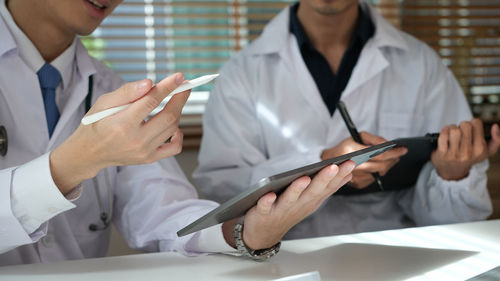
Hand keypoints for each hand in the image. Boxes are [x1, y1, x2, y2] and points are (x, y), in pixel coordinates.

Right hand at [50, 73, 189, 193]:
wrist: (89, 152)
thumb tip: (149, 83)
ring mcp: (144, 151)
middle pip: (168, 116)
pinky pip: (174, 148)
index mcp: (122, 123)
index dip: (168, 87)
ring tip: (173, 101)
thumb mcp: (104, 102)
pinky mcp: (149, 158)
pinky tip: (173, 126)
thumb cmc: (96, 123)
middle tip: (184, 86)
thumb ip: (127, 92)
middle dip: (179, 98)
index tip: (179, 77)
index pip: (151, 101)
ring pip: (172, 128)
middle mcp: (136, 140)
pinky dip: (178, 134)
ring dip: (176, 111)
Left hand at [222, 160, 354, 249]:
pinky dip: (266, 202)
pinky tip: (268, 195)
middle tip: (334, 166)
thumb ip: (326, 188)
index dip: (339, 176)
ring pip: (290, 198)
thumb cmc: (288, 210)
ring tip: (305, 177)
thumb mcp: (310, 200)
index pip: (327, 187)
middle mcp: (298, 205)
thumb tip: (348, 174)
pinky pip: (265, 207)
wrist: (264, 233)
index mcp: (310, 200)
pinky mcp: (263, 213)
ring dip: (297, 189)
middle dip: (324, 179)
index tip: (351, 162)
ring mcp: (281, 209)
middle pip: (312, 191)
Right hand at [321, 132, 406, 188]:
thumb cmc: (345, 147)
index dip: (393, 152)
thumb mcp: (358, 137)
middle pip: (381, 165)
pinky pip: (374, 178)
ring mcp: (354, 177)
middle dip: (393, 159)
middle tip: (398, 154)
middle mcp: (352, 166)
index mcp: (352, 151)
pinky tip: (378, 166)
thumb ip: (375, 139)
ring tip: (389, 158)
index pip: (379, 154)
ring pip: (379, 172)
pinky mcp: (356, 184)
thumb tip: (389, 145)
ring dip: (387, 166)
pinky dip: (379, 172)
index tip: (403, 149)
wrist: (329, 161)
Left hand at [432, 119, 498, 179]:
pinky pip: (443, 136)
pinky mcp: (442, 154)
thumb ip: (496, 139)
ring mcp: (454, 154)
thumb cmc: (469, 157)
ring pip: (454, 130)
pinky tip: (445, 134)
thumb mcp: (487, 152)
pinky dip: (443, 132)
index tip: (471, 130)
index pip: (476, 123)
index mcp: (480, 150)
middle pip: (465, 125)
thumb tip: (495, 126)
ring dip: (452, 128)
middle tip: (461, 132)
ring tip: (453, 134)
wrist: (452, 171)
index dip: (473, 124)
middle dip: (462, 125)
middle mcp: (468, 153)